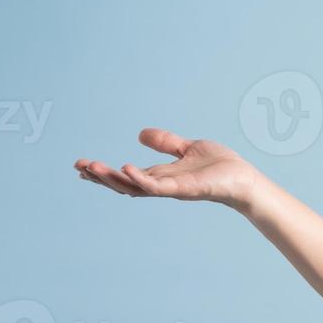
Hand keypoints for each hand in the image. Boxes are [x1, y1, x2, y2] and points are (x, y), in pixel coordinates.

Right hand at [74, 127, 263, 209]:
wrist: (244, 179)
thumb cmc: (220, 167)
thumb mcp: (188, 148)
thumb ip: (166, 143)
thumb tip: (140, 133)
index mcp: (161, 175)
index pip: (126, 176)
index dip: (104, 172)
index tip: (81, 166)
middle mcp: (162, 184)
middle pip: (124, 184)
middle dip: (100, 177)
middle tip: (78, 167)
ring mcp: (171, 189)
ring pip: (135, 187)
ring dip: (112, 179)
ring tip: (92, 168)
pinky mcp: (185, 189)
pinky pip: (157, 186)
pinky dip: (140, 179)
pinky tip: (125, 168)